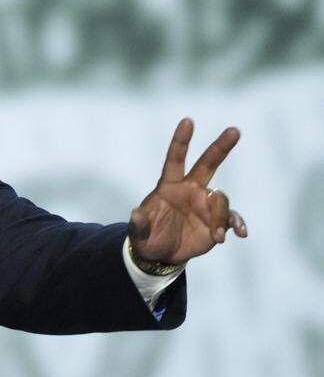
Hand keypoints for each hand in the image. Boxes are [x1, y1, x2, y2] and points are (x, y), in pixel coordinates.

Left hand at [129, 118, 246, 265]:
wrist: (162, 255)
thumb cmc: (147, 239)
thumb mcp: (139, 235)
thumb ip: (138, 226)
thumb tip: (135, 214)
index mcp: (169, 187)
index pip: (175, 160)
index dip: (181, 141)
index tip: (188, 121)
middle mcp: (190, 190)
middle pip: (207, 164)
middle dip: (220, 147)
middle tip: (234, 130)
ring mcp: (205, 204)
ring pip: (220, 200)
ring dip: (221, 217)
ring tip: (217, 235)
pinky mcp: (217, 220)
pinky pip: (232, 217)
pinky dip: (237, 223)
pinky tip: (241, 233)